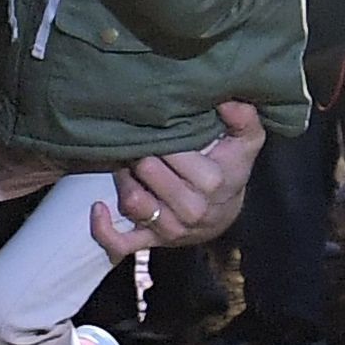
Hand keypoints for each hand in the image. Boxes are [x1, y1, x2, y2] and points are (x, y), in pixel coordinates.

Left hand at [97, 102, 265, 256]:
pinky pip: (120, 244)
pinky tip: (97, 207)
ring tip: (127, 163)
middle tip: (140, 140)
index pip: (172, 151)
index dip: (159, 133)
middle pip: (146, 170)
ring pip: (132, 201)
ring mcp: (170, 228)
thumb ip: (244, 118)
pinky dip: (103, 229)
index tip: (159, 125)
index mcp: (212, 181)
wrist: (225, 213)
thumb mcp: (246, 142)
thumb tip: (227, 100)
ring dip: (123, 178)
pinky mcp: (152, 241)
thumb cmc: (230, 169)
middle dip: (139, 151)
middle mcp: (191, 208)